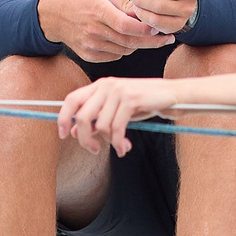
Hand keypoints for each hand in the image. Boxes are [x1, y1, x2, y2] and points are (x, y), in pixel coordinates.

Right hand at [38, 0, 161, 63]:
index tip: (160, 28)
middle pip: (130, 42)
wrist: (53, 15)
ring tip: (145, 36)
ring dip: (138, 45)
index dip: (146, 30)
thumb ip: (125, 4)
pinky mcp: (89, 55)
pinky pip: (115, 56)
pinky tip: (125, 40)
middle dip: (151, 42)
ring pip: (125, 50)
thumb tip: (144, 15)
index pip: (127, 26)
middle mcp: (94, 31)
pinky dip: (124, 49)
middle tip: (166, 38)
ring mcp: (90, 45)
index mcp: (98, 11)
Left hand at [59, 76, 177, 154]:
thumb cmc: (144, 104)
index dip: (62, 118)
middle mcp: (106, 85)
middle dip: (84, 139)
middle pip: (81, 117)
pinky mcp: (131, 100)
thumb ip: (96, 118)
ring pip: (100, 126)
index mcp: (99, 85)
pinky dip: (119, 142)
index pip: (71, 99)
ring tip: (121, 147)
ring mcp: (118, 91)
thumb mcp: (116, 111)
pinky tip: (125, 147)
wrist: (172, 95)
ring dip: (109, 143)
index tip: (63, 136)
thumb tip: (73, 132)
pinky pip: (116, 129)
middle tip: (94, 150)